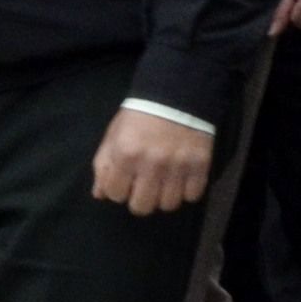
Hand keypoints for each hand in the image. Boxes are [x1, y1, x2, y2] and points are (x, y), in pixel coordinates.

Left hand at [89, 105, 213, 215]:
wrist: (176, 93)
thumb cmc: (140, 116)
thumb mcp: (114, 135)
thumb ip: (103, 164)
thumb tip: (100, 194)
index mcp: (125, 154)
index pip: (115, 195)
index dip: (119, 189)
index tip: (126, 179)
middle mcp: (151, 164)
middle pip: (142, 207)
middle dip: (140, 198)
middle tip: (145, 185)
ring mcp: (178, 167)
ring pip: (168, 205)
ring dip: (165, 196)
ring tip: (165, 182)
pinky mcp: (200, 166)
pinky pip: (192, 196)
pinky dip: (187, 191)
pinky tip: (182, 178)